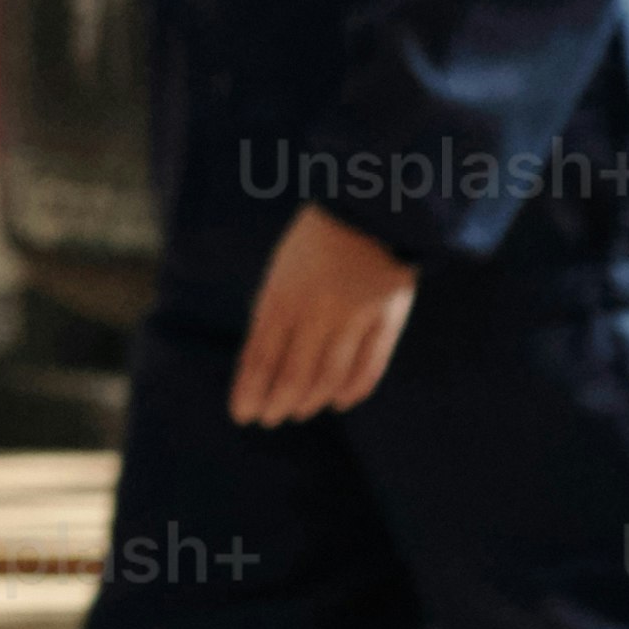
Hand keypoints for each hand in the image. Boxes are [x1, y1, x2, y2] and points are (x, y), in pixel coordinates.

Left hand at [230, 205, 420, 426]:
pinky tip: (339, 401)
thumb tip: (262, 362)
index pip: (259, 356)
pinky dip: (353, 389)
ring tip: (297, 412)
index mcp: (281, 295)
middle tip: (268, 419)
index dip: (250, 389)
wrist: (370, 209)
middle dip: (276, 402)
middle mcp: (314, 310)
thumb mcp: (281, 272)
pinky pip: (369, 365)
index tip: (241, 413)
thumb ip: (273, 313)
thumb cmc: (316, 243)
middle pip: (293, 372)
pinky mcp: (387, 319)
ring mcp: (353, 316)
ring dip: (310, 400)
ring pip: (328, 375)